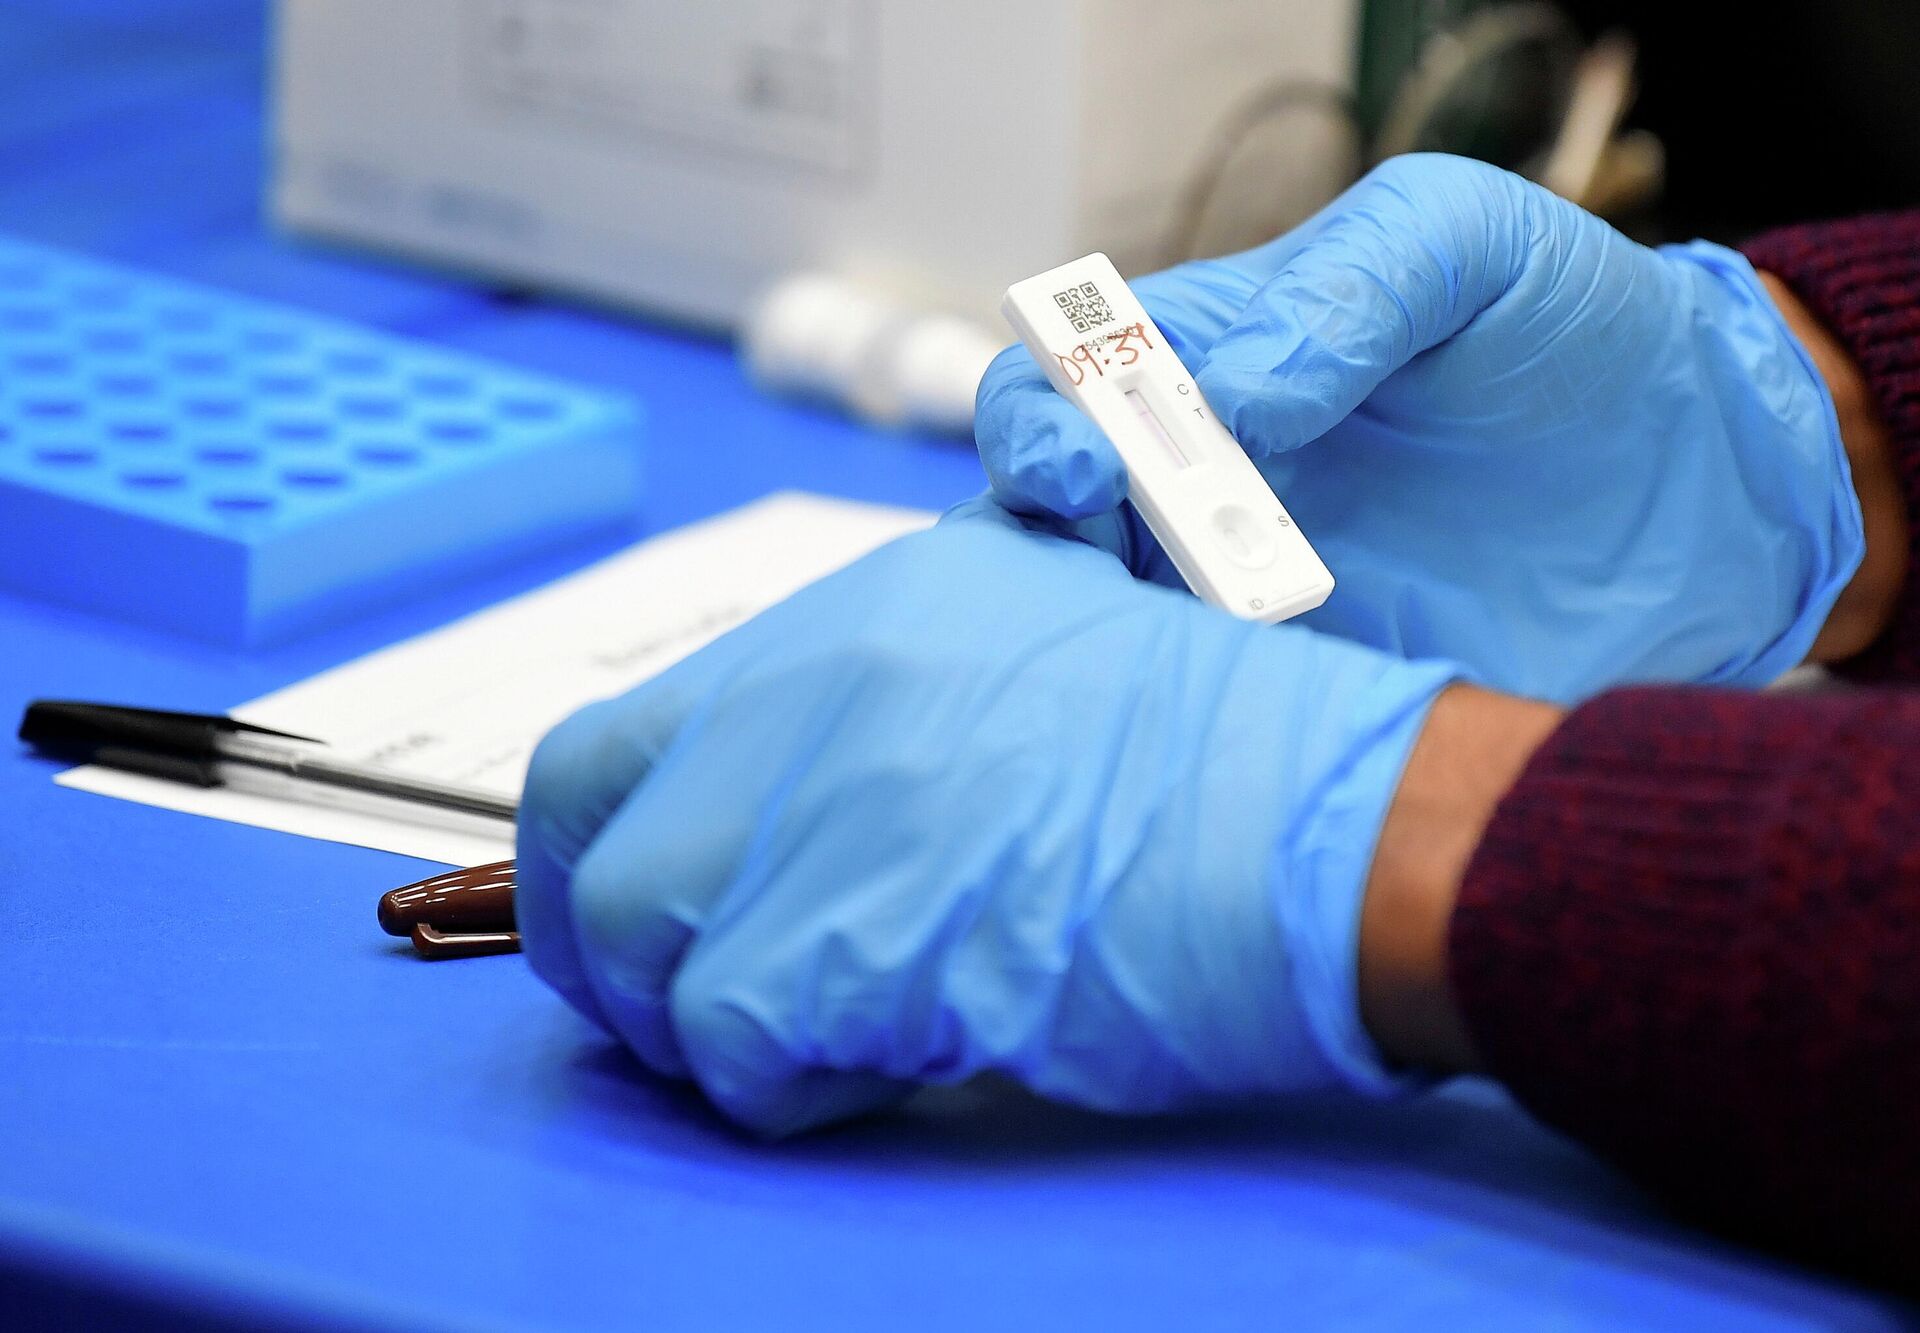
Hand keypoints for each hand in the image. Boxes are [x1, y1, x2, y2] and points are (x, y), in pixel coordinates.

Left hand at [515, 499, 1460, 1135]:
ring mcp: (831, 800)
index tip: (639, 923)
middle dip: (607, 945)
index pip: (622, 736)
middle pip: (593, 833)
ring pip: (645, 947)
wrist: (1345, 832)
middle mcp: (817, 685)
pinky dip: (783, 1087)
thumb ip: (875, 729)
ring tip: (817, 1048)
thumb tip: (760, 839)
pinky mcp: (859, 931)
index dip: (602, 850)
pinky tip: (879, 1073)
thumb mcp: (1030, 670)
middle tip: (684, 1013)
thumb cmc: (1227, 777)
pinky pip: (733, 1044)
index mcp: (856, 616)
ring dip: (706, 1028)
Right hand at [976, 154, 1865, 702]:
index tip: (1084, 467)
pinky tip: (1225, 726)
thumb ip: (1347, 287)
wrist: (1707, 481)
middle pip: (1051, 523)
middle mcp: (1201, 482)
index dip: (1042, 422)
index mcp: (1210, 357)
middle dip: (1044, 548)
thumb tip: (1229, 395)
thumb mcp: (1470, 245)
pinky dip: (1192, 728)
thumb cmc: (1577, 332)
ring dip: (1104, 650)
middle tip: (1115, 566)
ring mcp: (1247, 596)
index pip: (1062, 383)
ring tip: (1156, 662)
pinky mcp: (1311, 692)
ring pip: (1109, 636)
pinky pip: (1214, 721)